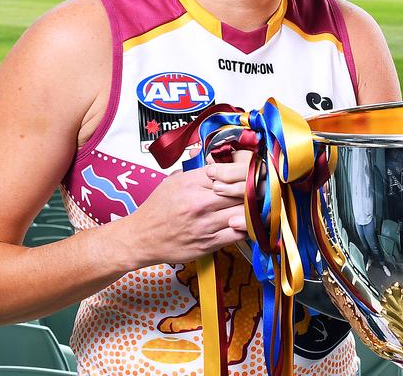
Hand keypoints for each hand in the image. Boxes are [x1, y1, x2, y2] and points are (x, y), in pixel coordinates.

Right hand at [117, 163, 248, 268]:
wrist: (141, 238)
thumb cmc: (157, 209)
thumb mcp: (173, 181)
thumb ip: (196, 169)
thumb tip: (213, 157)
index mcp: (192, 183)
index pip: (230, 171)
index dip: (244, 171)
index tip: (252, 173)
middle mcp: (199, 203)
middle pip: (242, 191)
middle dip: (254, 189)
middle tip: (261, 189)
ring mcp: (205, 225)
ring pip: (243, 212)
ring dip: (253, 209)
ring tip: (258, 205)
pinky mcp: (208, 244)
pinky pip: (239, 234)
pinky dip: (247, 227)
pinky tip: (248, 222)